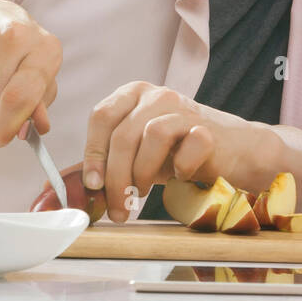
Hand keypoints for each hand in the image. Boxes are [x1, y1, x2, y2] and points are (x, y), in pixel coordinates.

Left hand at [82, 81, 256, 222]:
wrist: (233, 151)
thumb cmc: (179, 152)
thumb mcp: (137, 153)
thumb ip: (106, 161)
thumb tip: (68, 187)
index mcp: (134, 94)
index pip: (101, 116)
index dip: (93, 153)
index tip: (93, 185)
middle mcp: (158, 95)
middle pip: (123, 134)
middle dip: (115, 177)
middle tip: (118, 206)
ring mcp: (185, 109)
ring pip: (151, 136)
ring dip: (142, 173)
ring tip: (143, 192)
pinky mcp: (208, 129)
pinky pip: (186, 149)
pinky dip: (179, 170)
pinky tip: (181, 177)